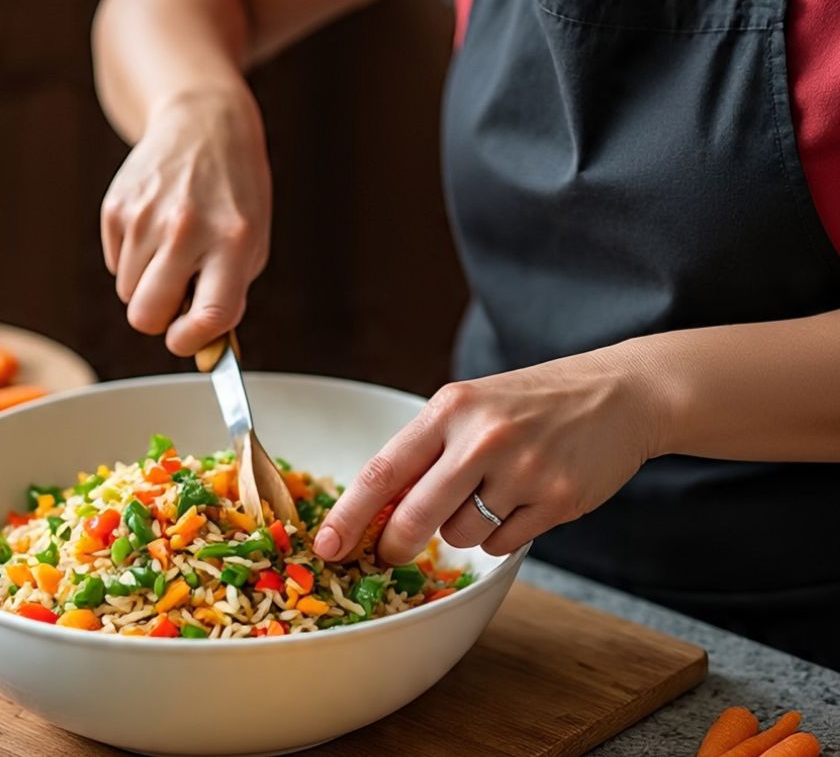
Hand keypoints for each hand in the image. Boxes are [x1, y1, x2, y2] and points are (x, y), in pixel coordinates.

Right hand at [101, 88, 271, 354]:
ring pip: (127, 293)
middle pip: (146, 315)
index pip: (209, 316)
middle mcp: (187, 229)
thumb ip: (228, 296)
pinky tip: (154, 228)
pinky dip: (131, 259)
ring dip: (147, 284)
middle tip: (176, 298)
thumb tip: (200, 352)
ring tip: (172, 248)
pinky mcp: (116, 206)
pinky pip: (113, 264)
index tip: (186, 339)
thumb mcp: (251, 244)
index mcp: (232, 241)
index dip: (191, 341)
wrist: (204, 125)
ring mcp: (146, 216)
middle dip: (158, 319)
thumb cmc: (233, 196)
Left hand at [312, 343, 669, 563]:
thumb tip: (375, 510)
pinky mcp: (557, 501)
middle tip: (388, 553)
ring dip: (461, 529)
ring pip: (459, 535)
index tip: (326, 545)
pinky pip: (500, 544)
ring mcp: (522, 471)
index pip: (384, 471)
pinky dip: (500, 534)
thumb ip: (427, 450)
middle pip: (415, 516)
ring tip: (490, 493)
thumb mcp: (471, 406)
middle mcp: (483, 438)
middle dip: (393, 544)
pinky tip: (521, 501)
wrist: (620, 394)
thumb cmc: (532, 402)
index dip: (349, 515)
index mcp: (451, 408)